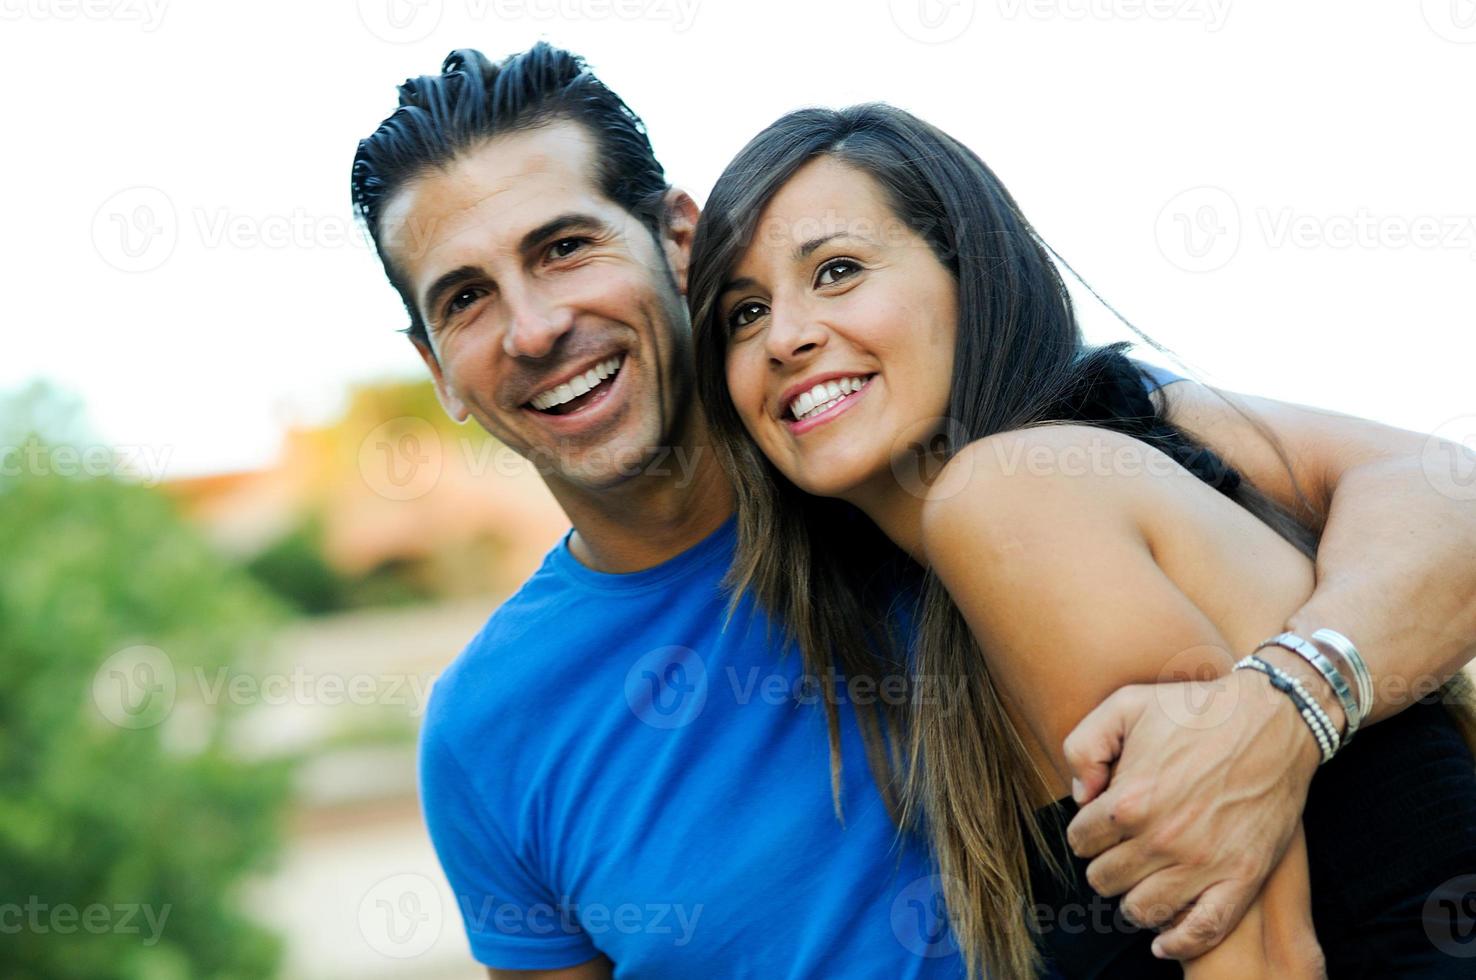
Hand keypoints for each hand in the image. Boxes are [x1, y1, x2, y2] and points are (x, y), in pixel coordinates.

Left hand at [1061, 670, 1321, 959]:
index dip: (1087, 830)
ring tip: (1140, 882)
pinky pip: (1202, 931)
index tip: (1101, 822)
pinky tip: (1163, 941)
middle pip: (1105, 879)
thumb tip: (1080, 794)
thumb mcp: (1124, 703)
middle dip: (1106, 863)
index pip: (1081, 840)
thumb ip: (1083, 744)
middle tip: (1122, 848)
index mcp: (1130, 799)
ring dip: (1133, 899)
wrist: (1273, 720)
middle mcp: (1162, 838)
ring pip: (1142, 910)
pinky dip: (1178, 943)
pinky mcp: (1241, 877)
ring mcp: (1203, 863)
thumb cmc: (1197, 710)